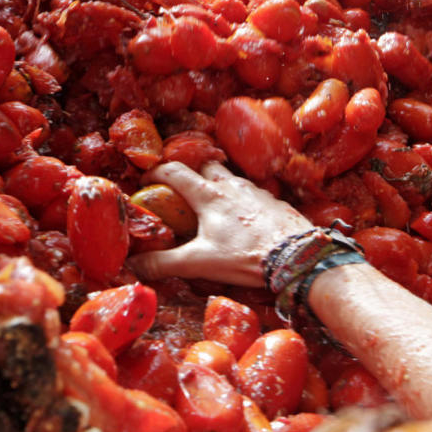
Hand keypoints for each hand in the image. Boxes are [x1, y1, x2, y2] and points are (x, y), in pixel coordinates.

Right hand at [128, 162, 312, 286]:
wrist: (297, 256)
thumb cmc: (246, 256)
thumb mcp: (199, 262)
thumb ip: (164, 263)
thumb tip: (133, 267)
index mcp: (209, 195)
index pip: (175, 172)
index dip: (156, 173)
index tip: (145, 181)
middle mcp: (232, 186)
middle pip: (206, 164)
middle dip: (192, 170)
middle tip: (182, 187)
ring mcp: (256, 191)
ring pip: (231, 177)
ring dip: (218, 183)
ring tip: (212, 203)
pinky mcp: (275, 202)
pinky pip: (253, 193)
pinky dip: (242, 199)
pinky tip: (243, 217)